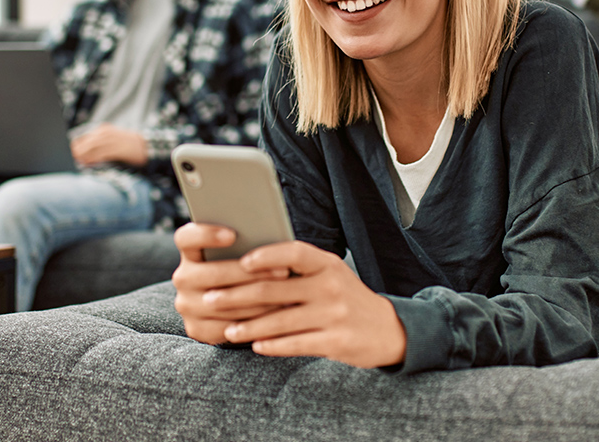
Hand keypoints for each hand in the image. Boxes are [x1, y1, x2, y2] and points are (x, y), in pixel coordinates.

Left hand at [70, 124, 147, 166]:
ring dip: (82, 157)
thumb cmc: (127, 146)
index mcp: (102, 130)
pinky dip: (92, 159)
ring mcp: (111, 140)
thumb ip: (97, 144)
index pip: (82, 138)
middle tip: (71, 161)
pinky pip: (100, 154)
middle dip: (76, 153)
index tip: (70, 155)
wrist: (146, 146)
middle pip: (85, 143)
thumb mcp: (111, 139)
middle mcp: (105, 133)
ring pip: (91, 149)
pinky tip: (87, 164)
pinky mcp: (116, 148)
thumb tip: (81, 154)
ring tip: (77, 163)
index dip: (75, 147)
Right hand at [171, 223, 290, 344]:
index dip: (205, 234)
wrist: (235, 307)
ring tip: (286, 293)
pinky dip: (252, 322)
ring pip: (222, 302)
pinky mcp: (196, 329)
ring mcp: (187, 305)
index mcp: (190, 252)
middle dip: (250, 273)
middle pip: (212, 273)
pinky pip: (225, 327)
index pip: (186, 238)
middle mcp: (183, 278)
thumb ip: (248, 242)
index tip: (233, 234)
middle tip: (283, 270)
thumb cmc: (248, 268)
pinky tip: (274, 314)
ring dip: (257, 299)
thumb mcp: (244, 253)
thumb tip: (267, 232)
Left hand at [206, 241, 407, 367]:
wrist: (388, 330)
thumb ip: (298, 270)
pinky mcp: (336, 342)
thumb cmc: (346, 298)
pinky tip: (254, 346)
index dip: (267, 256)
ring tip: (227, 329)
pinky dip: (271, 345)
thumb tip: (246, 266)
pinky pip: (295, 344)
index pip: (294, 252)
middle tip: (210, 300)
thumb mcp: (330, 274)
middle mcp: (331, 286)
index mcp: (327, 264)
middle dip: (237, 296)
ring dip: (248, 326)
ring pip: (279, 321)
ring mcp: (334, 314)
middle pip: (275, 290)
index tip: (240, 262)